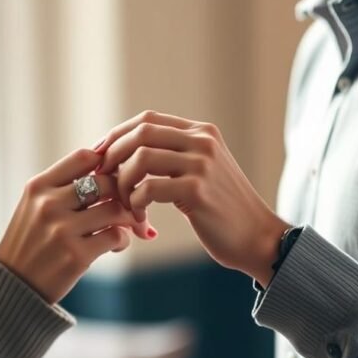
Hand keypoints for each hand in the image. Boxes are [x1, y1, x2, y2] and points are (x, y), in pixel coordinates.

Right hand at [0, 148, 152, 303]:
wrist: (13, 287)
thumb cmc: (30, 242)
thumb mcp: (34, 206)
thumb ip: (63, 187)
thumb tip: (110, 168)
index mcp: (38, 187)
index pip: (85, 157)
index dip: (108, 163)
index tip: (116, 177)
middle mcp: (48, 204)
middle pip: (106, 182)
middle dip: (125, 193)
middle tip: (132, 204)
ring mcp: (62, 230)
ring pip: (115, 210)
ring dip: (129, 218)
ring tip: (127, 226)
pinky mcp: (76, 256)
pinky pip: (116, 237)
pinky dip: (123, 240)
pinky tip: (115, 245)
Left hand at [95, 111, 289, 285]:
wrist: (257, 238)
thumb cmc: (222, 210)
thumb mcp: (201, 170)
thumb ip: (174, 154)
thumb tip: (126, 148)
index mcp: (201, 132)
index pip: (147, 119)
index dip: (117, 136)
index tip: (100, 157)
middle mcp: (202, 141)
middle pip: (140, 133)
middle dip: (113, 156)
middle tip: (103, 181)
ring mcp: (201, 164)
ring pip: (140, 158)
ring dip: (124, 183)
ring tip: (127, 204)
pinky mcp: (198, 190)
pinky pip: (149, 188)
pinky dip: (136, 203)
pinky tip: (141, 218)